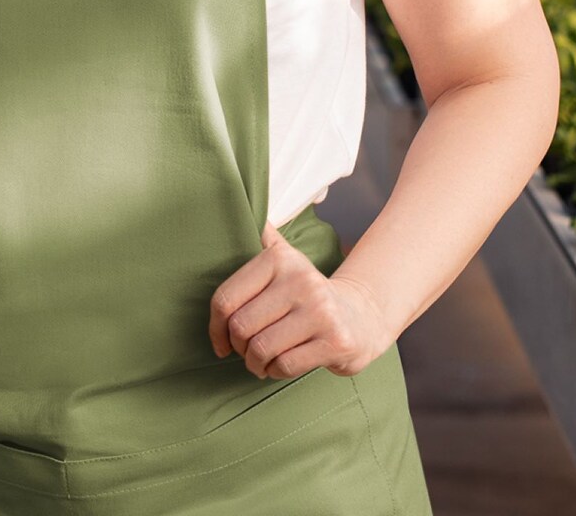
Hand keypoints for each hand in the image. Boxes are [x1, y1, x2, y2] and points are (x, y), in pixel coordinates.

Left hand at [207, 220, 393, 379]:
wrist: (361, 316)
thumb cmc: (308, 294)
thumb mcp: (287, 260)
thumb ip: (265, 238)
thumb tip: (242, 204)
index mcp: (280, 259)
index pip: (226, 298)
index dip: (215, 327)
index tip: (220, 341)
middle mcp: (301, 279)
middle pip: (241, 326)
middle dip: (238, 347)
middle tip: (245, 351)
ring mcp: (320, 310)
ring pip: (262, 348)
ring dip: (255, 363)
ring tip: (260, 361)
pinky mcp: (336, 340)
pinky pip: (286, 365)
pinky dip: (275, 372)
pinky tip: (279, 366)